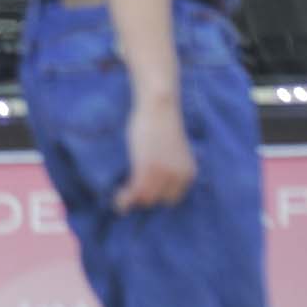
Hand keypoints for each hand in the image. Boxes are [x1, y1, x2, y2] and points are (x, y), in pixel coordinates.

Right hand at [115, 94, 195, 212]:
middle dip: (146, 197)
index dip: (158, 196)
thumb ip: (168, 166)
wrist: (160, 106)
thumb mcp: (171, 149)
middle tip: (129, 191)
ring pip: (147, 199)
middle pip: (161, 201)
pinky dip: (125, 199)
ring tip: (121, 199)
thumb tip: (154, 175)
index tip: (144, 193)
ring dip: (132, 201)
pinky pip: (136, 193)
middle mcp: (179, 178)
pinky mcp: (146, 170)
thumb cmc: (162, 122)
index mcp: (188, 173)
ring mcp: (163, 175)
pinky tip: (118, 199)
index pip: (173, 197)